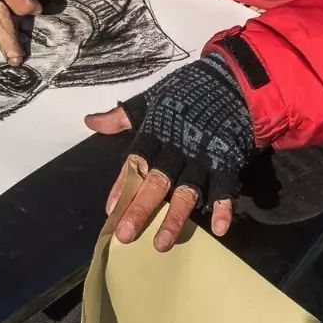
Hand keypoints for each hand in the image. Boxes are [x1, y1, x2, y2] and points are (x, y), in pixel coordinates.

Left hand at [85, 54, 253, 252]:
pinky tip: (219, 229)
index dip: (121, 186)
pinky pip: (226, 187)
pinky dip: (223, 207)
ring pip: (187, 191)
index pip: (134, 163)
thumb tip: (90, 121)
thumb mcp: (152, 100)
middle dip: (141, 208)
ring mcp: (203, 156)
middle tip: (126, 235)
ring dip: (175, 217)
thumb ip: (123, 116)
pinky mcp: (228, 159)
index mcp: (156, 133)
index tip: (109, 210)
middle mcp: (177, 148)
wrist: (232, 79)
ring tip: (162, 244)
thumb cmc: (186, 93)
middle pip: (156, 182)